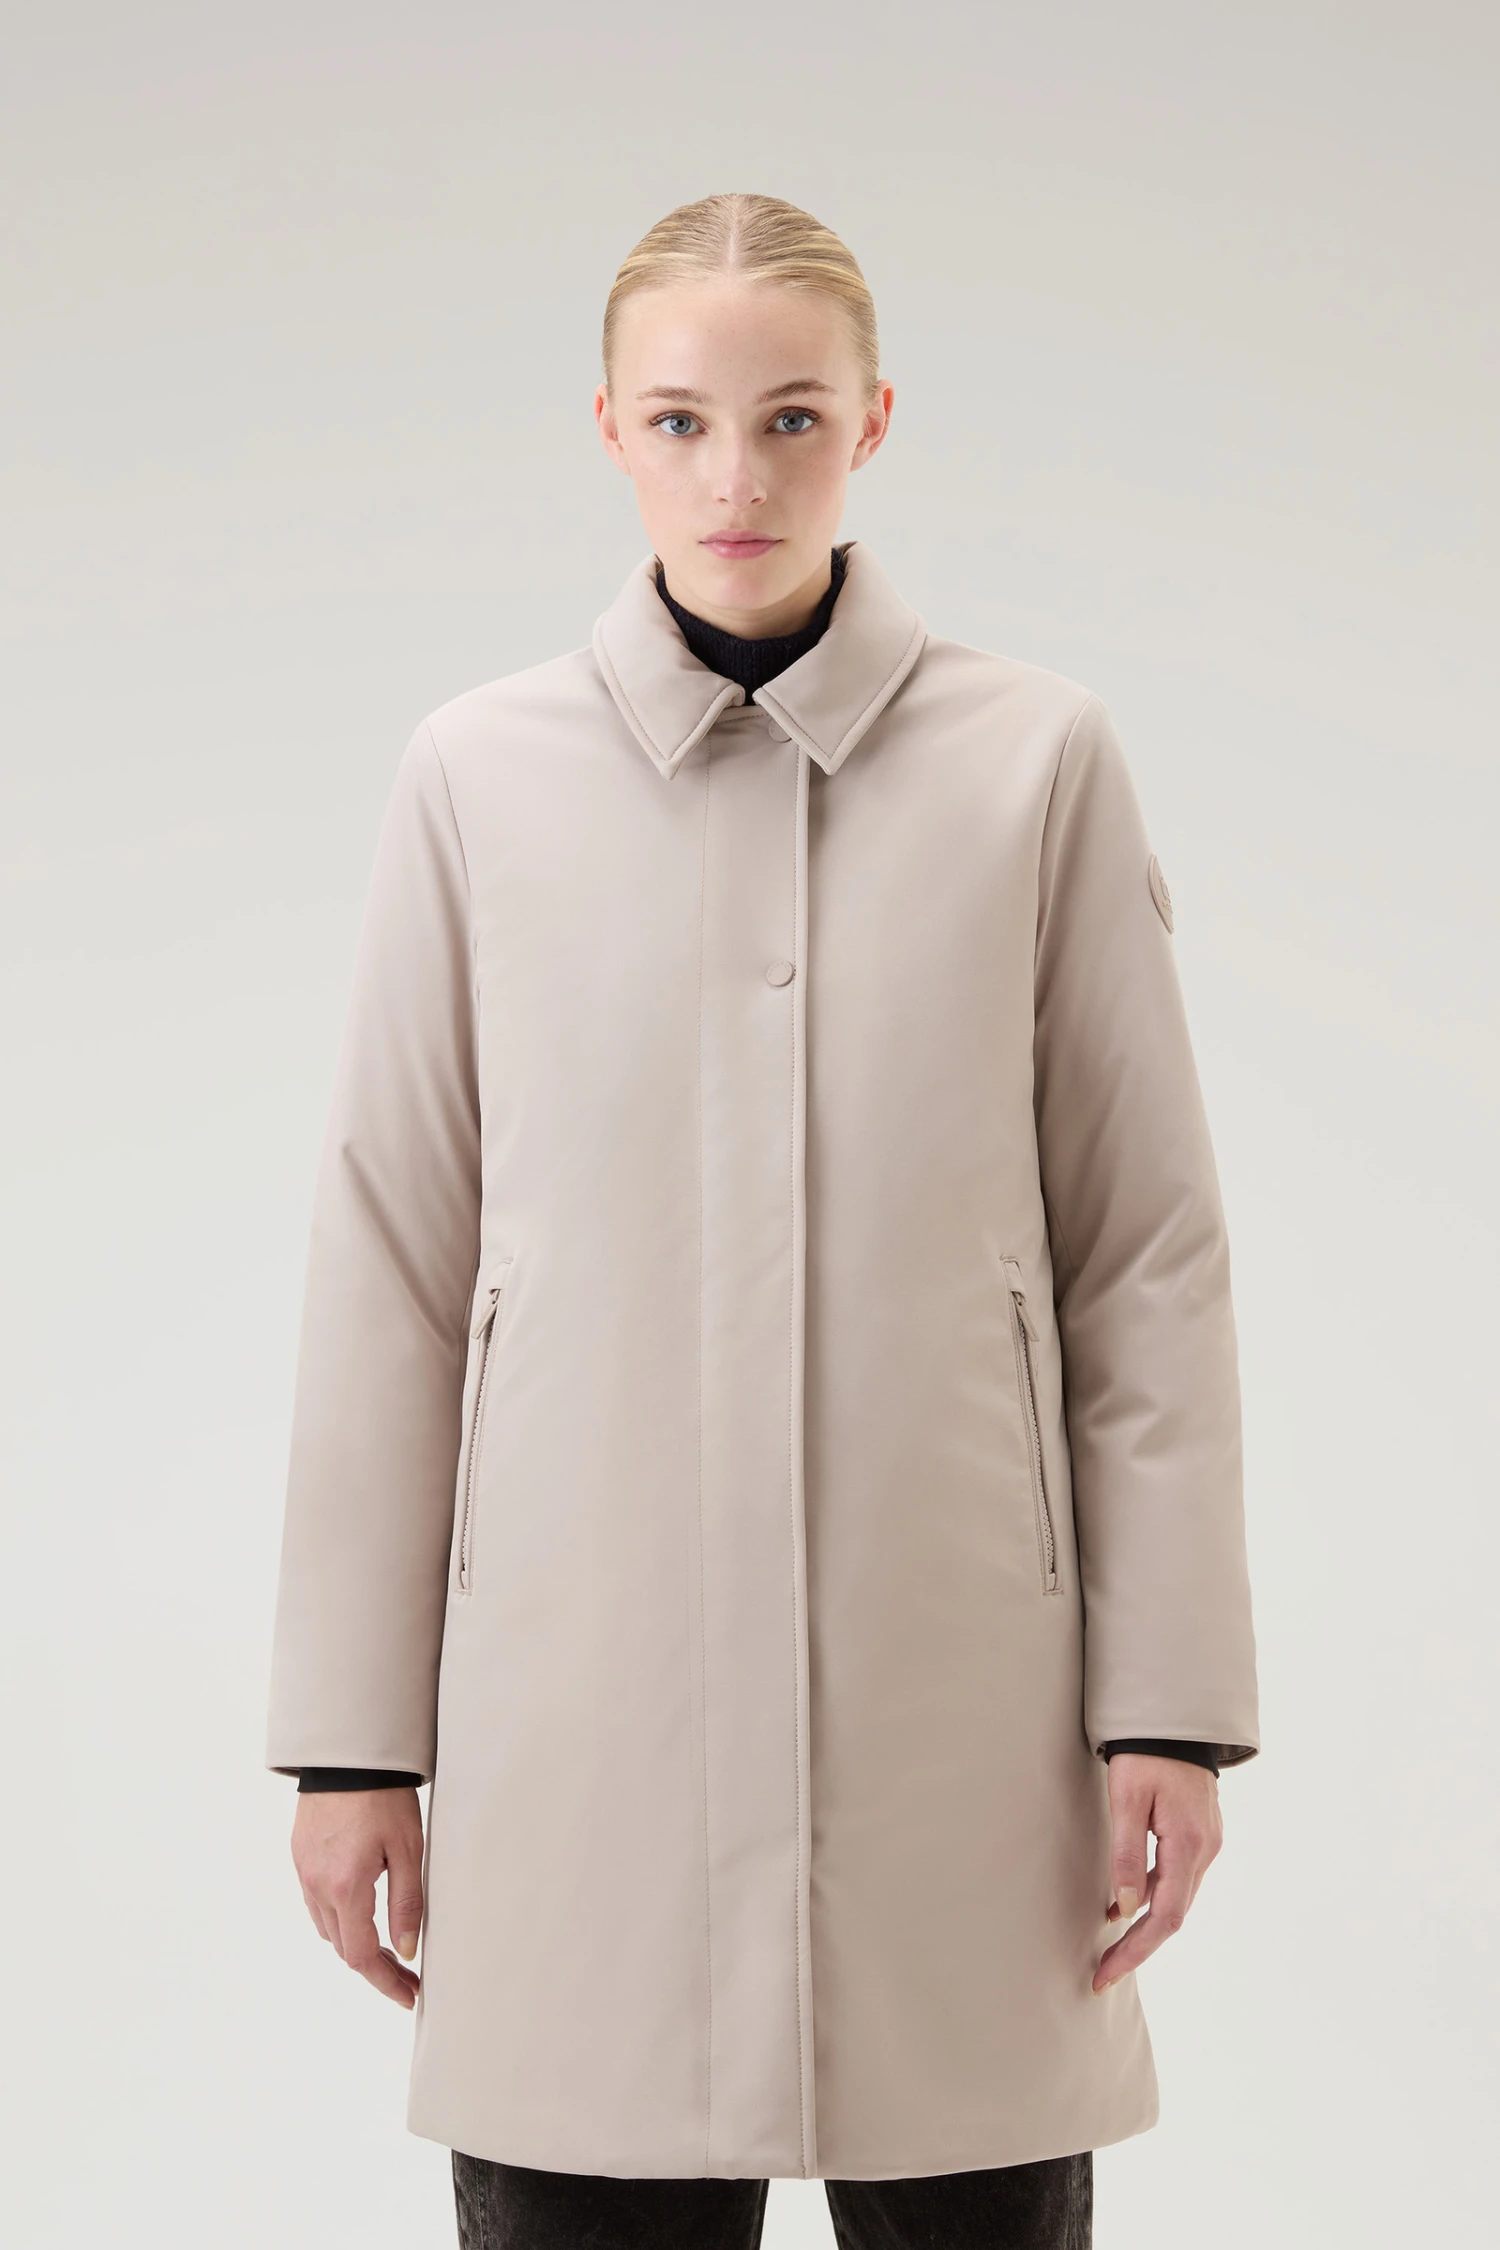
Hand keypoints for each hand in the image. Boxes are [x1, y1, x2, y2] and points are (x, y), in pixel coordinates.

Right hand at [291, 1788, 425, 2008]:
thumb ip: (407, 1904)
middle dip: (376, 1967)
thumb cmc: (383, 1797)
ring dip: (356, 1943)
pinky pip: (317, 1903)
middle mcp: (318, 1885)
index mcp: (346, 1888)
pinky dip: (339, 1918)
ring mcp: (305, 1871)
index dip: (386, 1981)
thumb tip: (408, 1949)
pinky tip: (361, 1911)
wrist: (347, 1755)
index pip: (362, 1955)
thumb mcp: (408, 1849)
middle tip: (408, 1975)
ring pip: (327, 1927)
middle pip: (343, 1947)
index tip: (408, 1994)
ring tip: (389, 1948)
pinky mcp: (301, 1856)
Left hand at [1093, 1754, 1221, 1992]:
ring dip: (1144, 1926)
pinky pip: (1176, 1879)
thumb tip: (1122, 1908)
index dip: (1136, 1950)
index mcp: (1188, 1844)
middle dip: (1138, 1947)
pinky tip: (1123, 1906)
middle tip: (1102, 1974)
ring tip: (1110, 1950)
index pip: (1164, 1916)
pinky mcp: (1199, 1837)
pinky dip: (1151, 1898)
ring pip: (1176, 1899)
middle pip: (1173, 1915)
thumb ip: (1126, 1854)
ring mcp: (1206, 1844)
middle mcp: (1205, 1851)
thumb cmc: (1145, 1754)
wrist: (1174, 1721)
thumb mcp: (1127, 1799)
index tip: (1106, 1973)